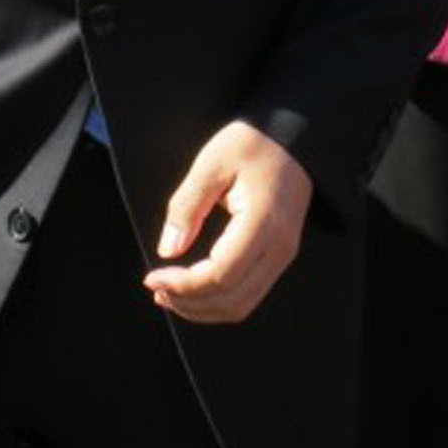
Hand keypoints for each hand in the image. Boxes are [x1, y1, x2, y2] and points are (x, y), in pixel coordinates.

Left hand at [144, 120, 311, 324]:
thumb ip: (188, 206)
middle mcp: (280, 248)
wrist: (295, 139)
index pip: (221, 275)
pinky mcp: (279, 257)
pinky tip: (194, 290)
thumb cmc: (253, 143)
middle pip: (232, 299)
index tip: (152, 277)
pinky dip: (219, 300)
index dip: (184, 286)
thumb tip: (168, 250)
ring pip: (242, 305)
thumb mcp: (212, 162)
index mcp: (264, 222)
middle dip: (189, 302)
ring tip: (169, 294)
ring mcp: (283, 255)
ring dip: (203, 308)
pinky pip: (249, 294)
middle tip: (156, 288)